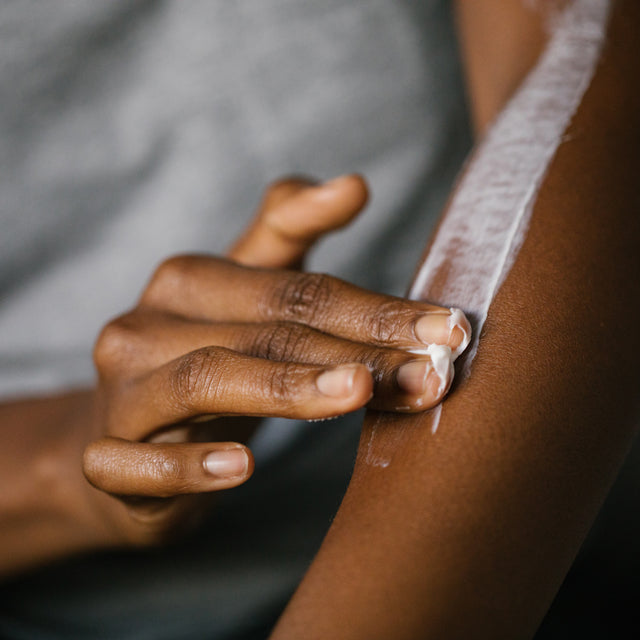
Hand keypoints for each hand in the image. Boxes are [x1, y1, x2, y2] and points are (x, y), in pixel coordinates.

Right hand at [82, 175, 470, 545]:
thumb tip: (354, 182)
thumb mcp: (242, 297)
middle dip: (356, 351)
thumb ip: (288, 237)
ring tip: (357, 393)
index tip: (449, 328)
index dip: (375, 307)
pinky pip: (133, 464)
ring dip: (286, 389)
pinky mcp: (104, 462)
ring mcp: (120, 393)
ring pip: (205, 380)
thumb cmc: (202, 362)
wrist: (122, 441)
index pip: (296, 290)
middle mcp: (146, 325)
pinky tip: (242, 468)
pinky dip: (187, 466)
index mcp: (189, 282)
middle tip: (432, 373)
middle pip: (266, 331)